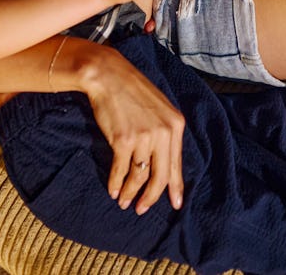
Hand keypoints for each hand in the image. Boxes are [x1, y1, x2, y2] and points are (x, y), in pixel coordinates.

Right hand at [80, 46, 186, 212]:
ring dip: (130, 193)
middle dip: (151, 197)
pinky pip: (120, 170)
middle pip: (160, 176)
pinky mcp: (122, 140)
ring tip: (124, 201)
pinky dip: (115, 183)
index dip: (175, 188)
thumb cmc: (133, 92)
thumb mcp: (159, 110)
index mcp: (176, 124)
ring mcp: (143, 137)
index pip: (176, 165)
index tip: (174, 204)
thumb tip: (164, 165)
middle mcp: (163, 132)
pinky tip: (113, 190)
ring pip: (139, 176)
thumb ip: (165, 134)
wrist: (109, 76)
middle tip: (142, 209)